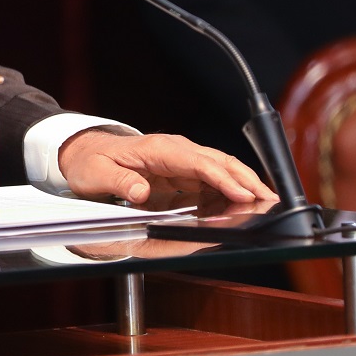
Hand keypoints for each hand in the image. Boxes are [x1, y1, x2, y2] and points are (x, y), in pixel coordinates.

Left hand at [56, 129, 277, 205]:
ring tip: (267, 204)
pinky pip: (211, 181)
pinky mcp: (181, 173)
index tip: (243, 195)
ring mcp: (180, 161)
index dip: (223, 179)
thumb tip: (139, 191)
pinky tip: (244, 205)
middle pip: (219, 163)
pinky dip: (230, 192)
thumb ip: (118, 182)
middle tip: (270, 201)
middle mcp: (175, 152)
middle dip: (246, 181)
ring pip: (221, 171)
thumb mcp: (96, 174)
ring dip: (244, 186)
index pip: (199, 163)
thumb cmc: (90, 162)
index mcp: (158, 150)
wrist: (84, 152)